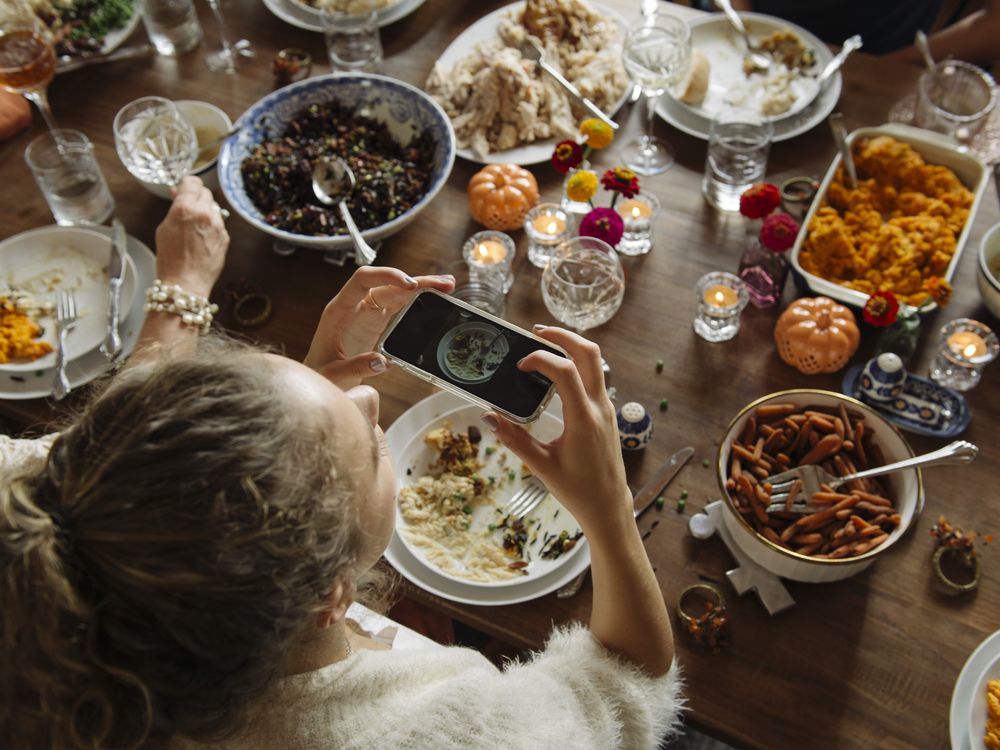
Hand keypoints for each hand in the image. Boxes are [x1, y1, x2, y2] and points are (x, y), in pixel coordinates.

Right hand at [154, 176, 228, 297]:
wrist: (186, 282)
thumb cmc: (170, 257)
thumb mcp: (164, 227)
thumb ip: (174, 207)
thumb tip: (177, 193)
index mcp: (185, 208)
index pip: (192, 182)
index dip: (187, 184)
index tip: (185, 187)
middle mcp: (204, 213)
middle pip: (205, 192)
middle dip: (196, 196)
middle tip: (188, 205)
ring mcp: (218, 225)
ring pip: (214, 207)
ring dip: (205, 210)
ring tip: (194, 225)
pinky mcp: (225, 237)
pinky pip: (219, 223)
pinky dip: (212, 225)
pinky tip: (202, 237)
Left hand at [304, 266, 453, 387]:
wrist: (320, 378)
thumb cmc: (321, 373)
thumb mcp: (334, 374)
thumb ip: (355, 367)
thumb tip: (383, 361)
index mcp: (340, 310)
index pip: (362, 280)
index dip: (387, 276)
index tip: (410, 285)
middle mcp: (355, 305)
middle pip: (387, 283)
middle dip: (416, 281)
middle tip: (444, 284)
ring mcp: (367, 312)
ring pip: (397, 292)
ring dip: (421, 288)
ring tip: (447, 286)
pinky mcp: (378, 322)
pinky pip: (400, 306)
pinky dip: (418, 302)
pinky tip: (436, 299)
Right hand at [482, 326, 631, 533]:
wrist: (609, 506)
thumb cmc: (578, 490)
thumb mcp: (541, 466)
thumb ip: (514, 439)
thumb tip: (488, 417)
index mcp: (584, 419)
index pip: (566, 371)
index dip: (541, 359)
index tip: (521, 366)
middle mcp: (599, 408)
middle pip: (590, 353)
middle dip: (563, 336)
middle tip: (536, 331)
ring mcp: (606, 409)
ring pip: (596, 362)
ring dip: (572, 347)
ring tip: (544, 345)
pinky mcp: (606, 413)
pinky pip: (595, 377)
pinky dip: (577, 365)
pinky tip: (556, 372)